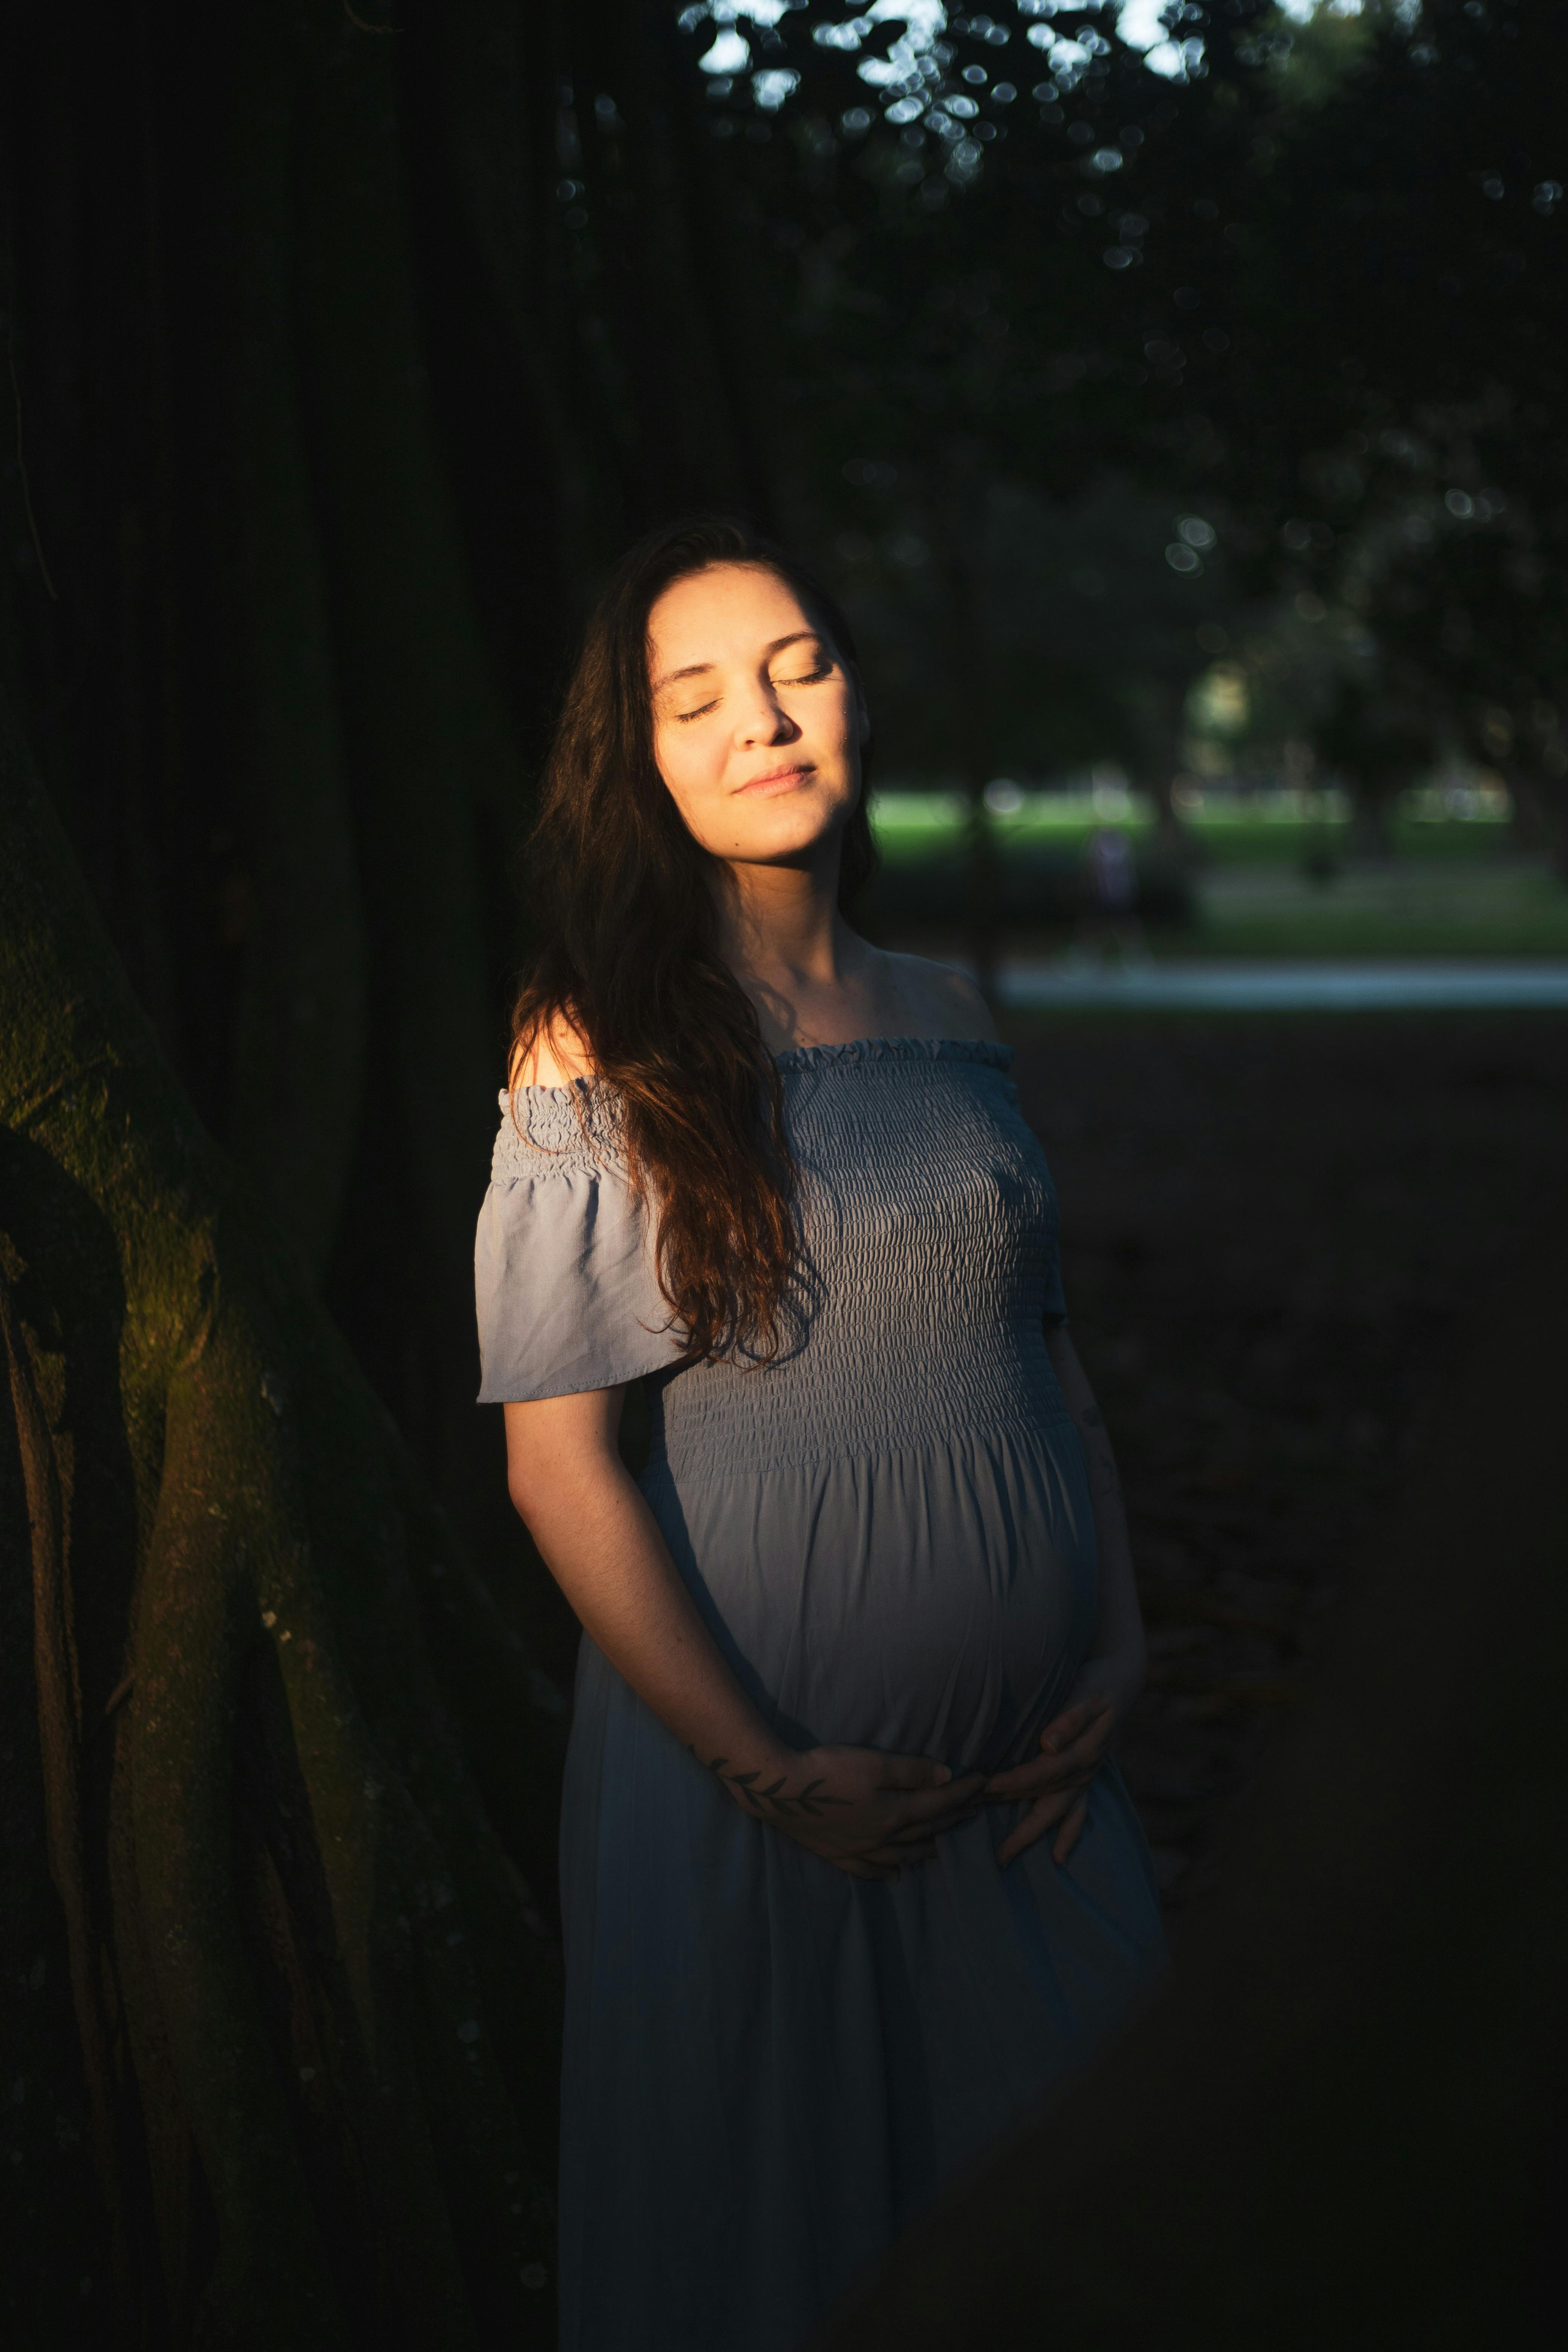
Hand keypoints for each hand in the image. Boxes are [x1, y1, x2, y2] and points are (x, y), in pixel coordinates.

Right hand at [703, 1745, 985, 1881]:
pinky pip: (869, 1870)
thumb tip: (947, 1776)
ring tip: (942, 1847)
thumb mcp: (874, 1763)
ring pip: (902, 1855)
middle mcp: (882, 1837)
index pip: (938, 1803)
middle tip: (975, 1811)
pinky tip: (895, 1876)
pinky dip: (885, 1873)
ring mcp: (859, 1849)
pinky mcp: (837, 1854)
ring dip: (926, 1849)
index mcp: (894, 1813)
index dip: (963, 1792)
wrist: (780, 1791)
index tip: (984, 1783)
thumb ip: (911, 1771)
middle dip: (953, 1818)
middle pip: (925, 1830)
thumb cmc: (828, 1771)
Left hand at [984, 1678, 1120, 1868]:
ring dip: (1032, 1833)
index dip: (1015, 1781)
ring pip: (1056, 1813)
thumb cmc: (1099, 1684)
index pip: (1043, 1772)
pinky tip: (1058, 1858)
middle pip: (1047, 1804)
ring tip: (1007, 1856)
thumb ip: (1070, 1718)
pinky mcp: (1085, 1778)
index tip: (986, 1787)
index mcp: (1082, 1751)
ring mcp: (1085, 1778)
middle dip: (1021, 1828)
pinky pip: (1078, 1814)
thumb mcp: (1088, 1693)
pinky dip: (1068, 1834)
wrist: (1121, 1681)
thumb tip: (1049, 1744)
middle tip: (996, 1853)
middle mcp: (1083, 1772)